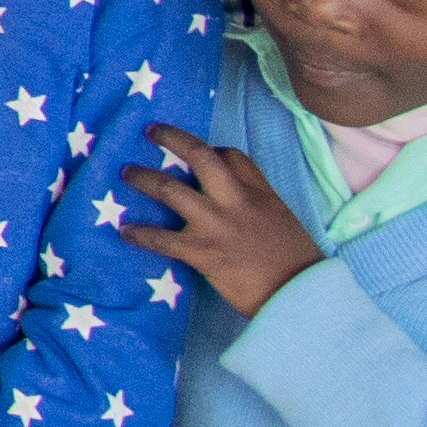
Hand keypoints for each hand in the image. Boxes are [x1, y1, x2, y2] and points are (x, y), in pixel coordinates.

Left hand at [127, 122, 324, 321]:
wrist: (301, 295)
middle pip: (199, 156)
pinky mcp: (202, 252)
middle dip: (172, 138)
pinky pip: (161, 238)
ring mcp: (216, 224)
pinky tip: (125, 232)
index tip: (199, 149)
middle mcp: (235, 201)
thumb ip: (260, 206)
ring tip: (127, 172)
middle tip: (151, 131)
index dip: (212, 149)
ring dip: (143, 178)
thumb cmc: (298, 264)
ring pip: (170, 190)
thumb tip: (240, 205)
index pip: (232, 156)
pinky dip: (140, 234)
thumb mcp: (284, 221)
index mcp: (260, 193)